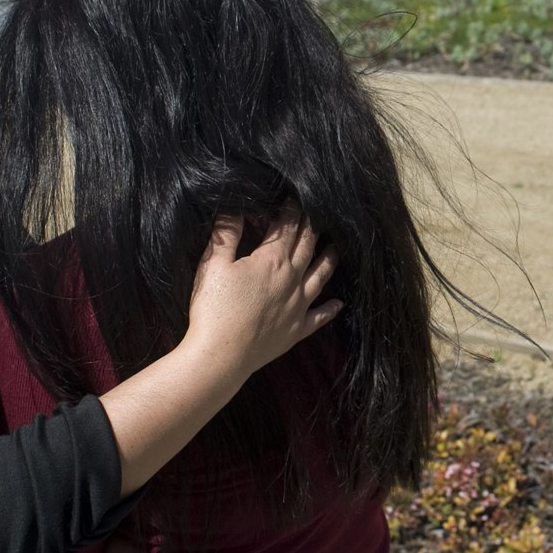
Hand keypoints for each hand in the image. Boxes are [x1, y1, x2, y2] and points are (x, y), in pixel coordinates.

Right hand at [182, 207, 340, 377]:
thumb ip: (227, 234)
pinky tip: (338, 304)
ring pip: (320, 276)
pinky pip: (319, 317)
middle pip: (307, 247)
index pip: (287, 227)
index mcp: (272, 260)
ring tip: (335, 248)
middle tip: (318, 214)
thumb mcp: (213, 265)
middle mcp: (292, 279)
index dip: (291, 209)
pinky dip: (330, 309)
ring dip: (329, 260)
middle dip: (312, 227)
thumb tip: (234, 207)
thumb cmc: (214, 308)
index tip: (294, 197)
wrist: (221, 356)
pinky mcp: (296, 330)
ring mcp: (297, 306)